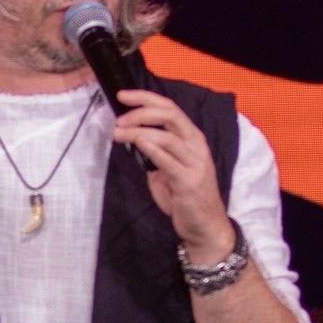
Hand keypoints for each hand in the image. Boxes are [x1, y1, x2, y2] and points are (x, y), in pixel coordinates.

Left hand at [112, 90, 234, 262]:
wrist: (204, 226)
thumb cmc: (184, 197)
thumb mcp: (166, 169)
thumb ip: (154, 153)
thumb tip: (132, 140)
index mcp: (191, 138)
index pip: (169, 108)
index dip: (145, 98)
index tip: (122, 96)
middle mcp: (196, 145)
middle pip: (169, 115)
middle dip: (140, 112)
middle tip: (119, 119)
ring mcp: (195, 162)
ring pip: (166, 136)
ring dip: (138, 131)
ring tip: (118, 134)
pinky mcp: (189, 181)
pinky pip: (169, 160)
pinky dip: (153, 148)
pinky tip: (139, 142)